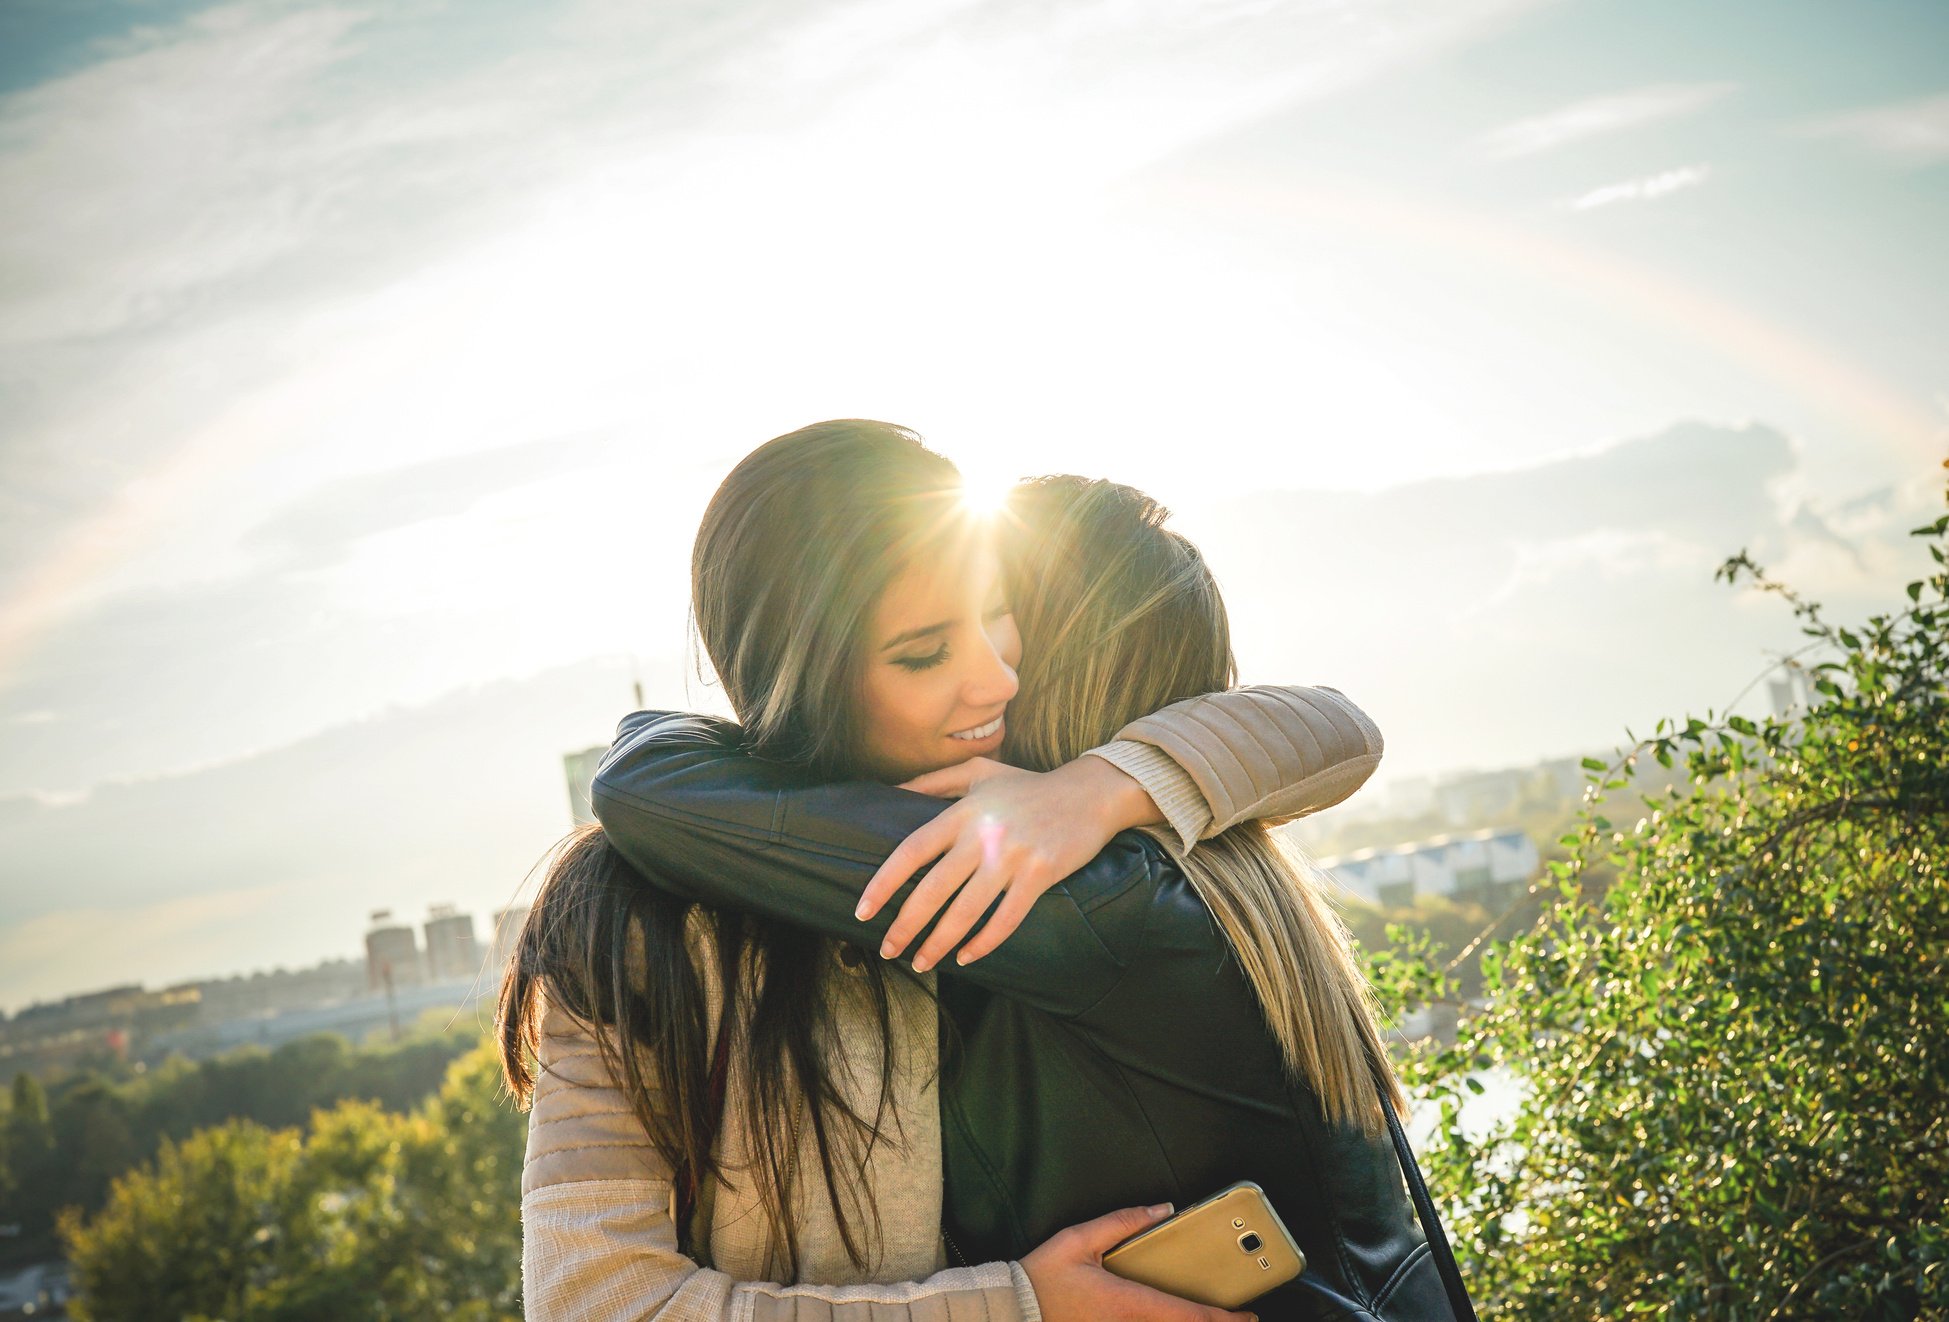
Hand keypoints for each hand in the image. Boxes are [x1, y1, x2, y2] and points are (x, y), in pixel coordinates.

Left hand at [853, 756, 1158, 971]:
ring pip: (966, 911)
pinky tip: (966, 957)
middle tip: (888, 950)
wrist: (1090, 793)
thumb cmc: (1029, 786)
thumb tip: (891, 791)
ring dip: (939, 943)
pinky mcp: (1040, 875)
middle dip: (905, 925)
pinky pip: (1005, 919)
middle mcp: (983, 836)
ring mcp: (1012, 857)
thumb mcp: (978, 773)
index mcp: (963, 813)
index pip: (911, 851)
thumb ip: (933, 782)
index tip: (863, 911)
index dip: (883, 883)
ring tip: (921, 961)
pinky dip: (983, 943)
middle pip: (933, 889)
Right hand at [1021, 1203, 1258, 1321]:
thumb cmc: (1043, 1277)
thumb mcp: (1080, 1239)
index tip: (1246, 1317)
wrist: (1014, 1310)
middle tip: (1237, 1319)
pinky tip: (1170, 1316)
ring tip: (1209, 1316)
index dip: (1223, 1320)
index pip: (1187, 1316)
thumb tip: (1162, 1209)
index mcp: (1128, 1303)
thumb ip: (1124, 1222)